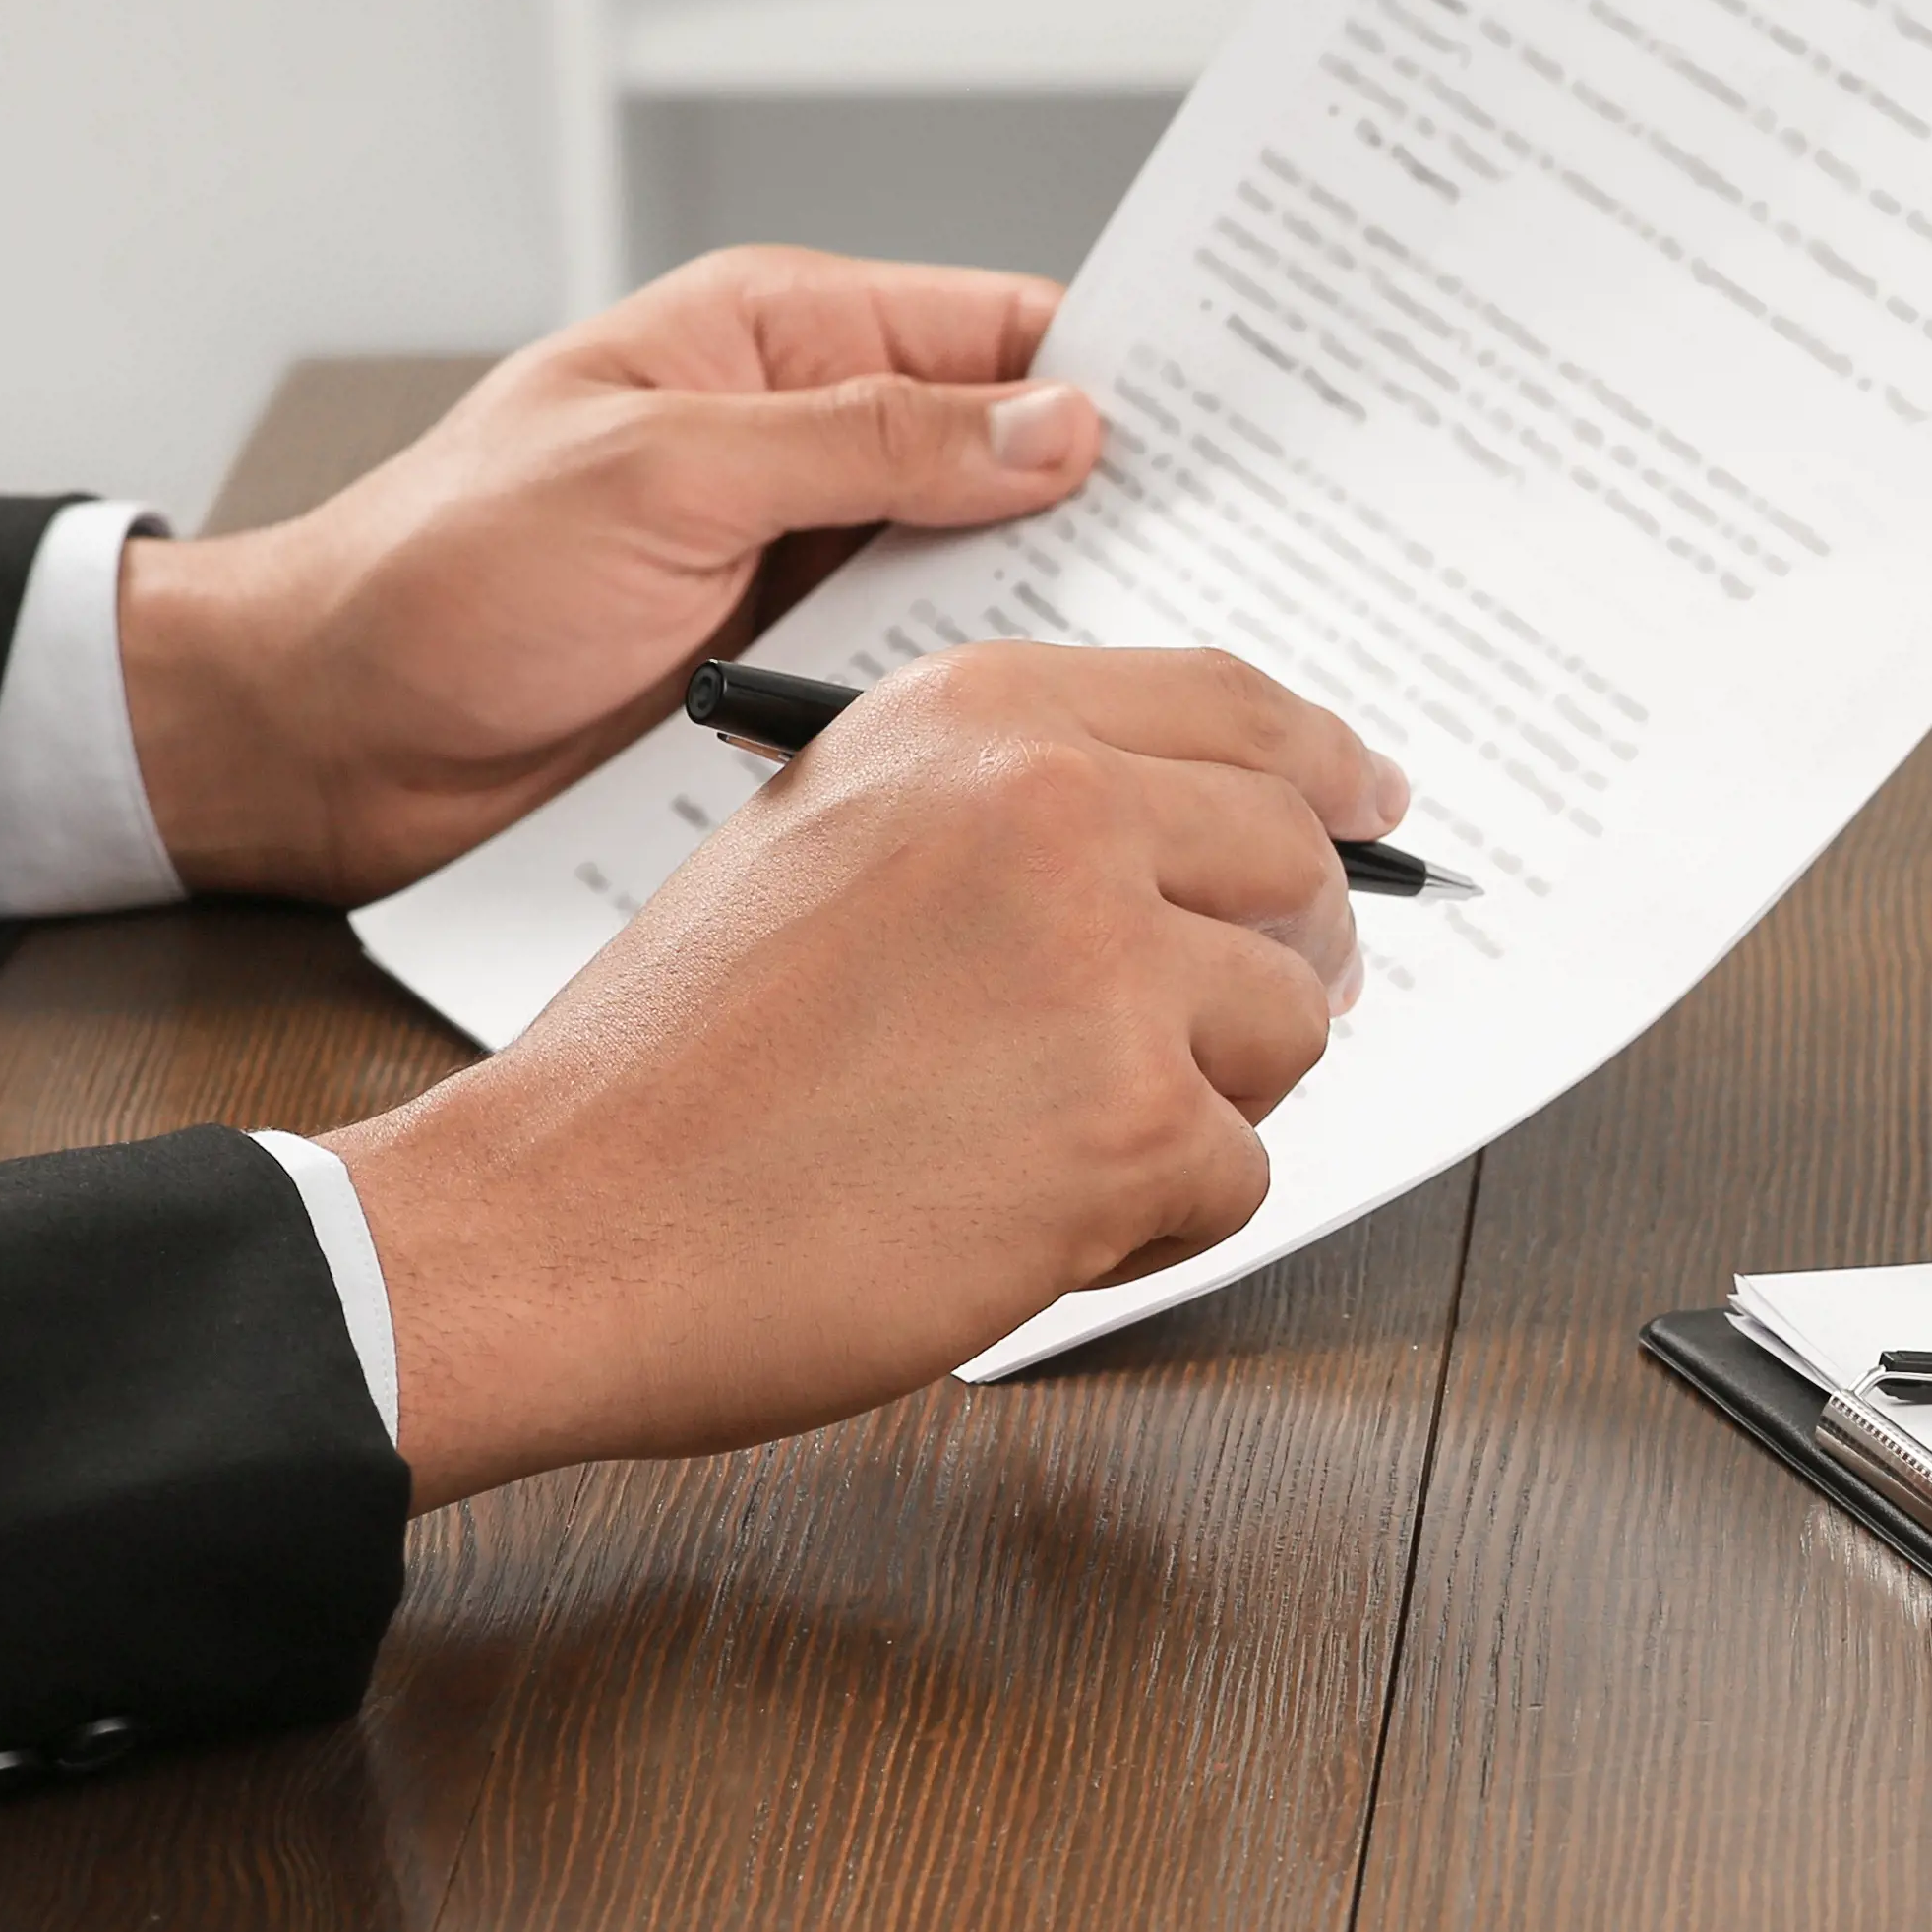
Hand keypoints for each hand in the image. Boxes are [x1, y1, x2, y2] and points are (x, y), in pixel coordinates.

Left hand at [117, 245, 1169, 904]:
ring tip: (1218, 683)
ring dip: (1083, 631)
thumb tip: (1061, 423)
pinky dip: (1005, 717)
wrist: (315, 744)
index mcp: (778, 340)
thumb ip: (866, 442)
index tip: (1272, 423)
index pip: (1008, 328)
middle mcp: (810, 447)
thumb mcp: (659, 476)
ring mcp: (809, 574)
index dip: (1141, 367)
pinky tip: (1089, 760)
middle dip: (1149, 514)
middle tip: (1288, 577)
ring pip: (997, 588)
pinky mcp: (794, 690)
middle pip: (1028, 463)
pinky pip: (934, 687)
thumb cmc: (435, 579)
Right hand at [321, 643, 1401, 1505]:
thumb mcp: (824, 837)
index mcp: (979, 718)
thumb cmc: (674, 1060)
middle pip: (1294, 866)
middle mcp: (1060, 809)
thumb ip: (1003, 812)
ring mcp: (1109, 966)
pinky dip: (1152, 1223)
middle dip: (1286, 957)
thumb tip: (1192, 846)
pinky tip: (1017, 1223)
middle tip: (1240, 1026)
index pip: (1237, 708)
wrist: (562, 1218)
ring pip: (1287, 1028)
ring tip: (1042, 1141)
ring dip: (1202, 1102)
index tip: (1370, 806)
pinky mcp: (1135, 1124)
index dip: (1326, 768)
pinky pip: (1239, 1173)